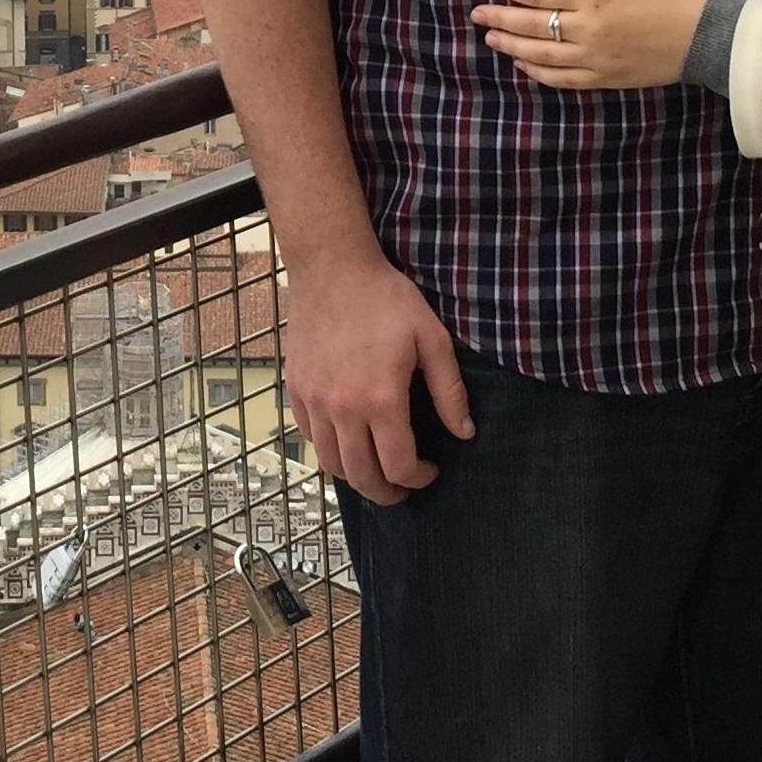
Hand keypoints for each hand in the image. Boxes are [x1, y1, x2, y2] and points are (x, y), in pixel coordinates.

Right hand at [281, 252, 472, 506]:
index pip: (398, 465)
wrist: (333, 268)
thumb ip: (449, 391)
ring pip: (330, 463)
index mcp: (381, 399)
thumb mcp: (431, 338)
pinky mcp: (296, 389)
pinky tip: (347, 440)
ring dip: (356, 476)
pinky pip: (309, 437)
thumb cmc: (387, 299)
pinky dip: (329, 449)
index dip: (418, 478)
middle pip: (361, 476)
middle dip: (386, 493)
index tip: (431, 471)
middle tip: (402, 490)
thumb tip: (465, 433)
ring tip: (374, 471)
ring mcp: (314, 400)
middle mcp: (342, 408)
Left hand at [472, 0, 713, 90]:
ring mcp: (594, 58)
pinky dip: (538, 73)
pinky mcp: (605, 79)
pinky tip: (524, 65)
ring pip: (540, 56)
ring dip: (511, 47)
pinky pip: (562, 79)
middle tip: (477, 14)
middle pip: (530, 25)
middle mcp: (587, 29)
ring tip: (492, 39)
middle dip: (499, 18)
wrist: (710, 35)